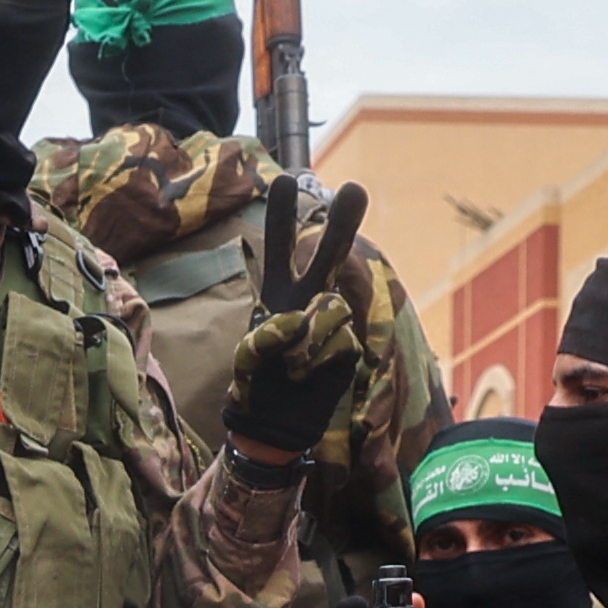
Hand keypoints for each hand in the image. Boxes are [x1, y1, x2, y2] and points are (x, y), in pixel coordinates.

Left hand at [221, 172, 372, 456]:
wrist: (275, 427)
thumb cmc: (255, 385)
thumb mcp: (251, 354)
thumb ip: (273, 330)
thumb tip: (306, 316)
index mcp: (277, 294)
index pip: (279, 250)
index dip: (282, 218)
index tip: (285, 181)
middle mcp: (308, 301)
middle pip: (328, 257)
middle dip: (342, 225)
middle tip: (356, 190)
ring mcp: (332, 323)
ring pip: (329, 309)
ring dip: (305, 339)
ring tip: (291, 365)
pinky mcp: (349, 348)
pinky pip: (338, 340)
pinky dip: (318, 357)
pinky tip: (308, 374)